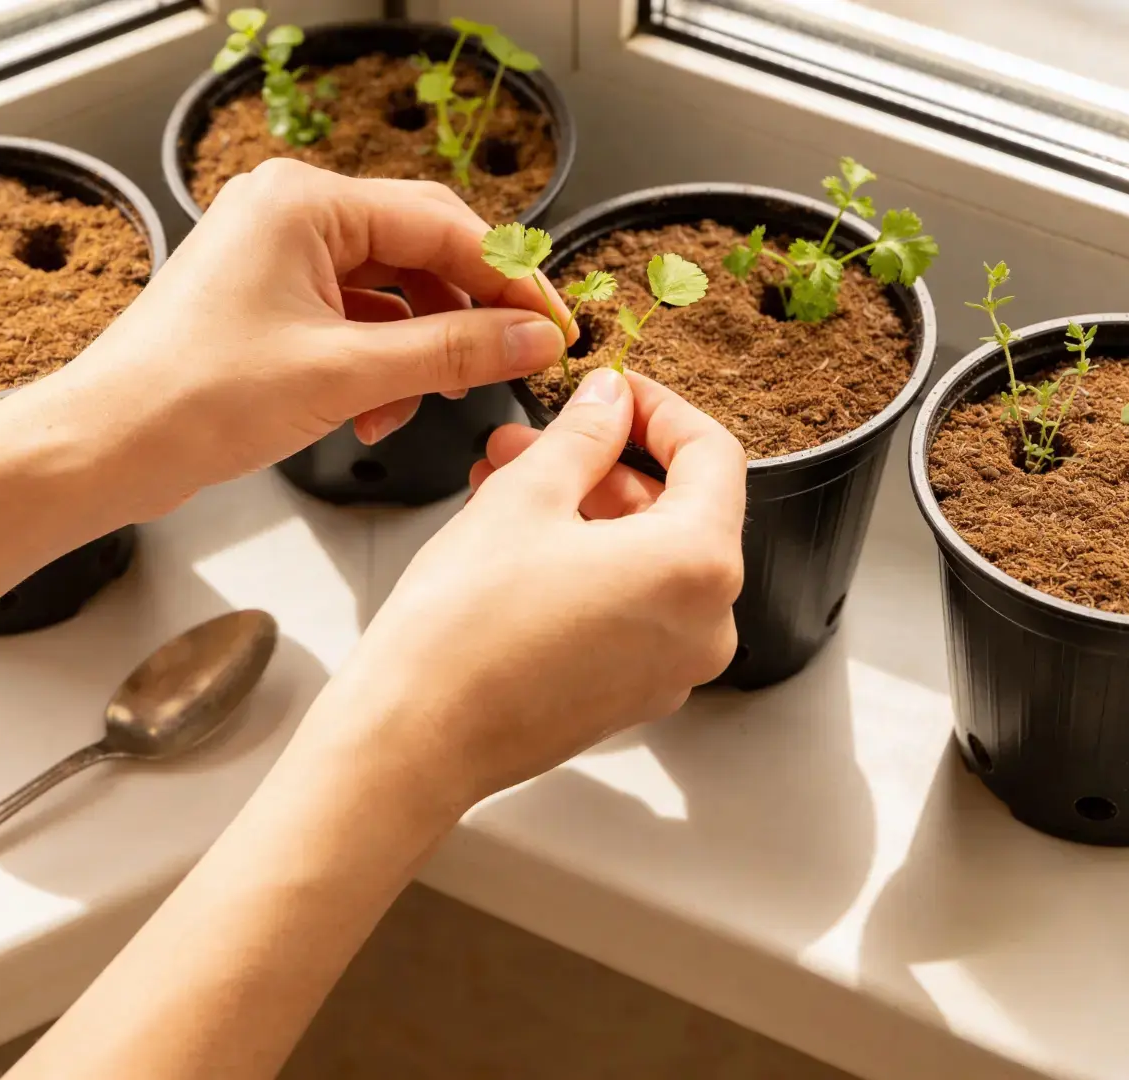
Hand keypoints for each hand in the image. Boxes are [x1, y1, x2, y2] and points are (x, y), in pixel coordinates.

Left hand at [13, 159, 570, 521]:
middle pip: (419, 255)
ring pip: (390, 295)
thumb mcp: (345, 375)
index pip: (441, 224)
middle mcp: (290, 214)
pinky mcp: (269, 303)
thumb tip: (532, 338)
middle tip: (509, 367)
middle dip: (462, 320)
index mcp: (304, 202)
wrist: (104, 448)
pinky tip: (374, 417)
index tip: (552, 326)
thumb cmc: (191, 399)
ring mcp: (277, 258)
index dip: (507, 280)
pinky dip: (377, 369)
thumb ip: (452, 351)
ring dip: (417, 355)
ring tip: (422, 405)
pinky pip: (353, 322)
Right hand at [296, 366, 747, 819]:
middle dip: (604, 462)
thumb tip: (610, 398)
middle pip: (680, 509)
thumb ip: (583, 433)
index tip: (612, 390)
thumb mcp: (525, 497)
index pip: (712, 455)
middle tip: (533, 437)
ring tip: (505, 482)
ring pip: (648, 558)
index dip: (658, 408)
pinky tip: (518, 540)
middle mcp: (704, 624)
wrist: (416, 737)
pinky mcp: (632, 693)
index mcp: (697, 566)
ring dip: (586, 509)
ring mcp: (671, 667)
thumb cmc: (463, 630)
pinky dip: (588, 563)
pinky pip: (629, 606)